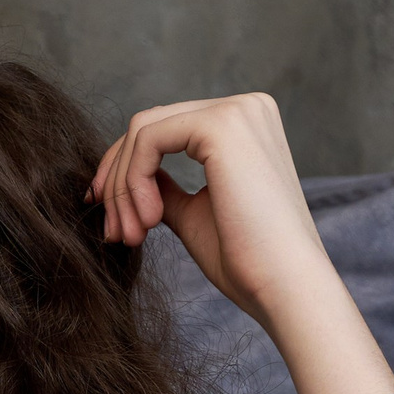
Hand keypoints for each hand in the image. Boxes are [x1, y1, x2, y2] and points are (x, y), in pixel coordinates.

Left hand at [89, 91, 393, 393]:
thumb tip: (133, 179)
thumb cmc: (246, 262)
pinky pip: (148, 139)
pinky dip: (133, 182)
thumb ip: (166, 189)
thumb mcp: (194, 215)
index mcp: (243, 126)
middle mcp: (244, 107)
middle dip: (116, 181)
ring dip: (122, 189)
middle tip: (111, 233)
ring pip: (142, 131)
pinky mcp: (221, 124)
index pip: (164, 131)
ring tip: (129, 237)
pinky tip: (147, 223)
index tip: (108, 217)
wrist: (285, 286)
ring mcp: (235, 111)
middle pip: (148, 126)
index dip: (124, 172)